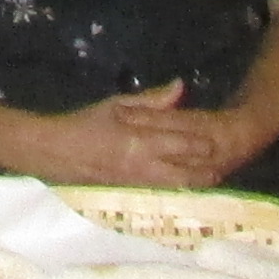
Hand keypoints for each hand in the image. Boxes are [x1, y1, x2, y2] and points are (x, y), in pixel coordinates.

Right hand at [53, 84, 250, 188]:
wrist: (56, 153)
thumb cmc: (85, 123)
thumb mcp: (117, 105)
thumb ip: (152, 99)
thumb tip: (181, 87)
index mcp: (141, 140)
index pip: (182, 143)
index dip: (203, 144)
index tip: (220, 139)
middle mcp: (144, 165)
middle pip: (186, 172)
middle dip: (206, 170)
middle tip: (223, 166)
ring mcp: (138, 182)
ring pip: (176, 185)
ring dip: (195, 182)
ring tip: (212, 178)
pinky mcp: (131, 192)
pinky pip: (162, 191)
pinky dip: (178, 188)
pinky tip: (186, 186)